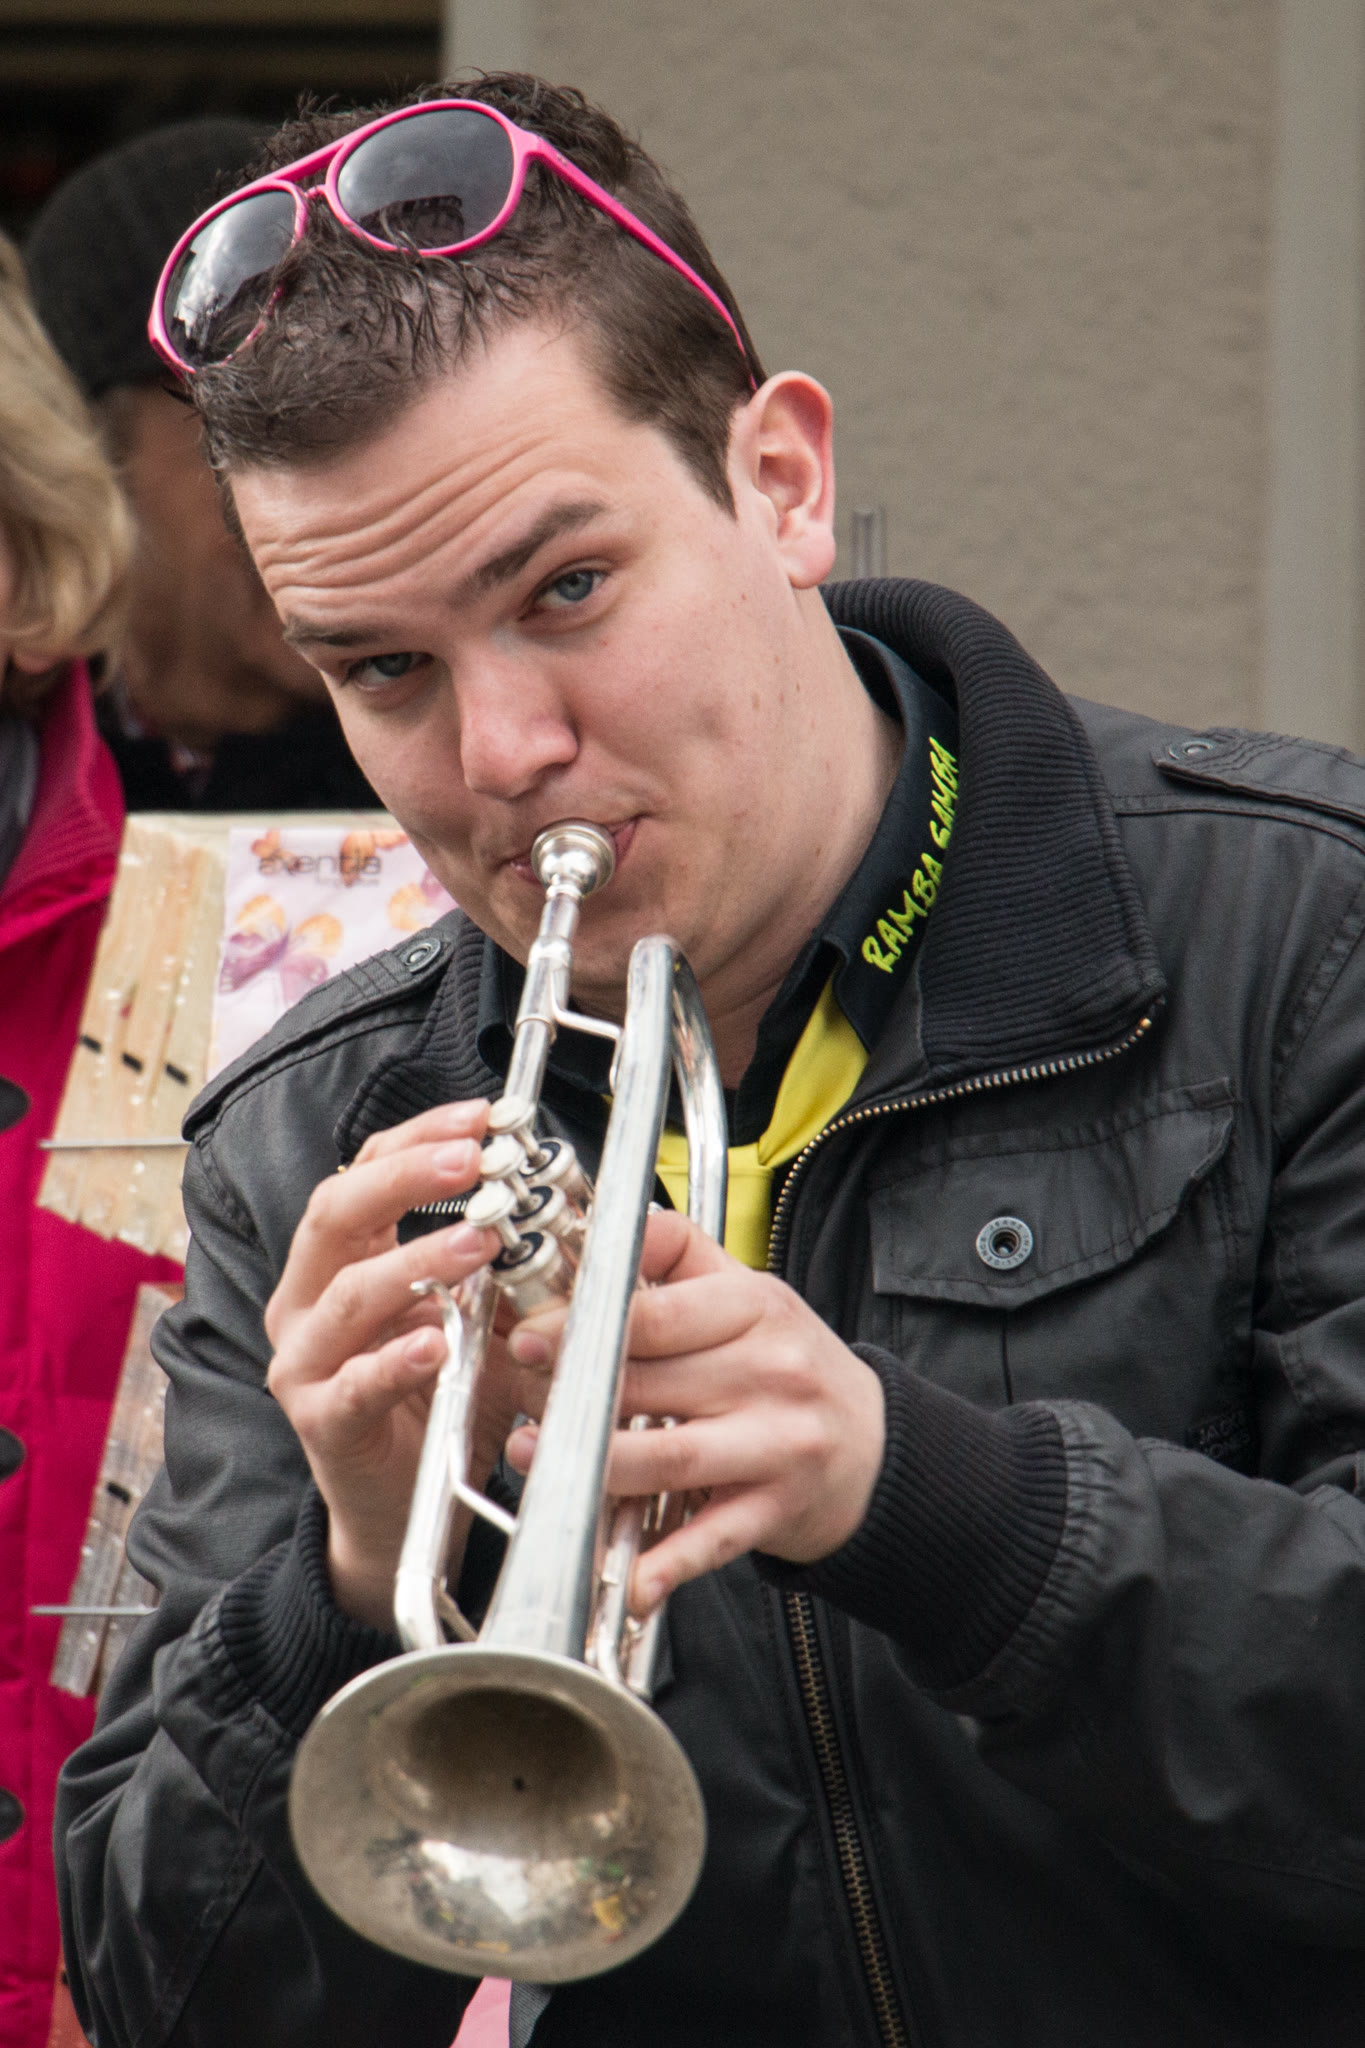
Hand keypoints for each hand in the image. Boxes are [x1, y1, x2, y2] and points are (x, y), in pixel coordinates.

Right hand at [265, 1100, 515, 1627]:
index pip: (364, 1173)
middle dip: (406, 1177)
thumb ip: (503, 1269)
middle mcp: (309, 1300)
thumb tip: (565, 1206)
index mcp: (340, 1261)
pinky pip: (353, 1383)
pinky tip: (436, 1342)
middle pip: (336, 1212)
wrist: (403, 1513)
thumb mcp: (480, 1320)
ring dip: (418, 1260)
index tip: (478, 1116)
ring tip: (480, 1242)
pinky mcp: (322, 1421)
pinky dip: (396, 1359)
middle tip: (472, 1159)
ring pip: (348, 1294)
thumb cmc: (437, 1401)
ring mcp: (306, 1361)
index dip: (418, 1137)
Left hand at [505, 1210, 884, 1614]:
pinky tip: (633, 1579)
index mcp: (757, 1308)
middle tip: (524, 1400)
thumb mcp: (750, 1293)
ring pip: (668, 1457)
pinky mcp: (775, 1509)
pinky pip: (713, 1537)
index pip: (658, 1312)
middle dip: (574, 1395)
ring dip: (595, 1467)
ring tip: (539, 1461)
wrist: (876, 1446)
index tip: (530, 1337)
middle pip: (650, 1383)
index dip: (584, 1324)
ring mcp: (777, 1444)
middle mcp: (772, 1372)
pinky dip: (670, 1562)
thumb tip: (604, 1230)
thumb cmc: (792, 1365)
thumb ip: (677, 1254)